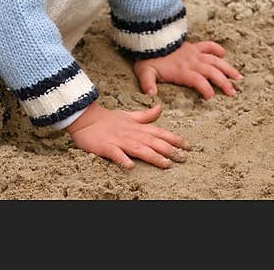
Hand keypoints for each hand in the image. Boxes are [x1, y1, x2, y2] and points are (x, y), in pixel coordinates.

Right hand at [66, 101, 188, 169]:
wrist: (85, 118)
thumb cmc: (108, 119)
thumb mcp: (129, 115)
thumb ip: (145, 115)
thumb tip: (160, 108)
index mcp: (137, 127)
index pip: (159, 132)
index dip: (174, 138)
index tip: (188, 146)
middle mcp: (131, 134)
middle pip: (153, 142)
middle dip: (169, 150)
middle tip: (183, 157)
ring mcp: (119, 140)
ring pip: (139, 149)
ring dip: (153, 156)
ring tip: (166, 164)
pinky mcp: (106, 147)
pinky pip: (115, 154)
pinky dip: (123, 160)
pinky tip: (130, 166)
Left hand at [134, 40, 241, 98]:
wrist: (149, 38)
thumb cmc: (147, 59)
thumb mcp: (145, 73)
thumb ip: (148, 84)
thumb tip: (151, 95)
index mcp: (181, 71)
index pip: (198, 80)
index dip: (205, 89)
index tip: (210, 97)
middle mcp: (191, 62)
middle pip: (212, 72)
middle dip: (224, 82)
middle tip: (233, 93)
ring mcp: (194, 53)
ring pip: (215, 61)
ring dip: (227, 69)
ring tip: (239, 78)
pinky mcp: (193, 46)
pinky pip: (208, 46)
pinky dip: (217, 49)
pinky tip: (224, 55)